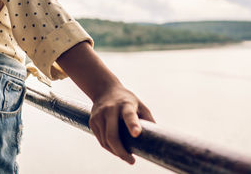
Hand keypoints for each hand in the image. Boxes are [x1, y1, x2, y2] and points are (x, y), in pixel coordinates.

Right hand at [56, 42, 154, 163]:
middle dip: (121, 151)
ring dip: (116, 152)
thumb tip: (157, 137)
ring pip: (105, 141)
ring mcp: (99, 116)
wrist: (104, 89)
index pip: (129, 115)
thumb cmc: (127, 100)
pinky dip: (109, 148)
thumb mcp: (140, 104)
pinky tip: (116, 149)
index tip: (136, 133)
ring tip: (126, 156)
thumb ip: (148, 119)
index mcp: (126, 104)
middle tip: (131, 161)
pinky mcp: (92, 121)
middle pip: (113, 135)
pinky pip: (101, 140)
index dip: (133, 124)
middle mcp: (110, 109)